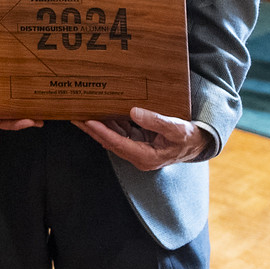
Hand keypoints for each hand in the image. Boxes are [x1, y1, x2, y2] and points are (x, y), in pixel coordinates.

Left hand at [77, 108, 208, 169]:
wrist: (195, 144)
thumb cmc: (187, 138)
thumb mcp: (176, 129)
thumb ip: (156, 121)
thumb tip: (134, 112)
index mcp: (146, 157)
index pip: (118, 144)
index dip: (103, 133)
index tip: (88, 121)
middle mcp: (137, 156)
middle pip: (109, 141)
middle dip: (91, 129)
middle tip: (74, 116)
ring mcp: (135, 149)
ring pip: (110, 137)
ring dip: (95, 126)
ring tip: (78, 112)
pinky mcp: (135, 142)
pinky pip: (117, 132)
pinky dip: (107, 123)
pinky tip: (96, 112)